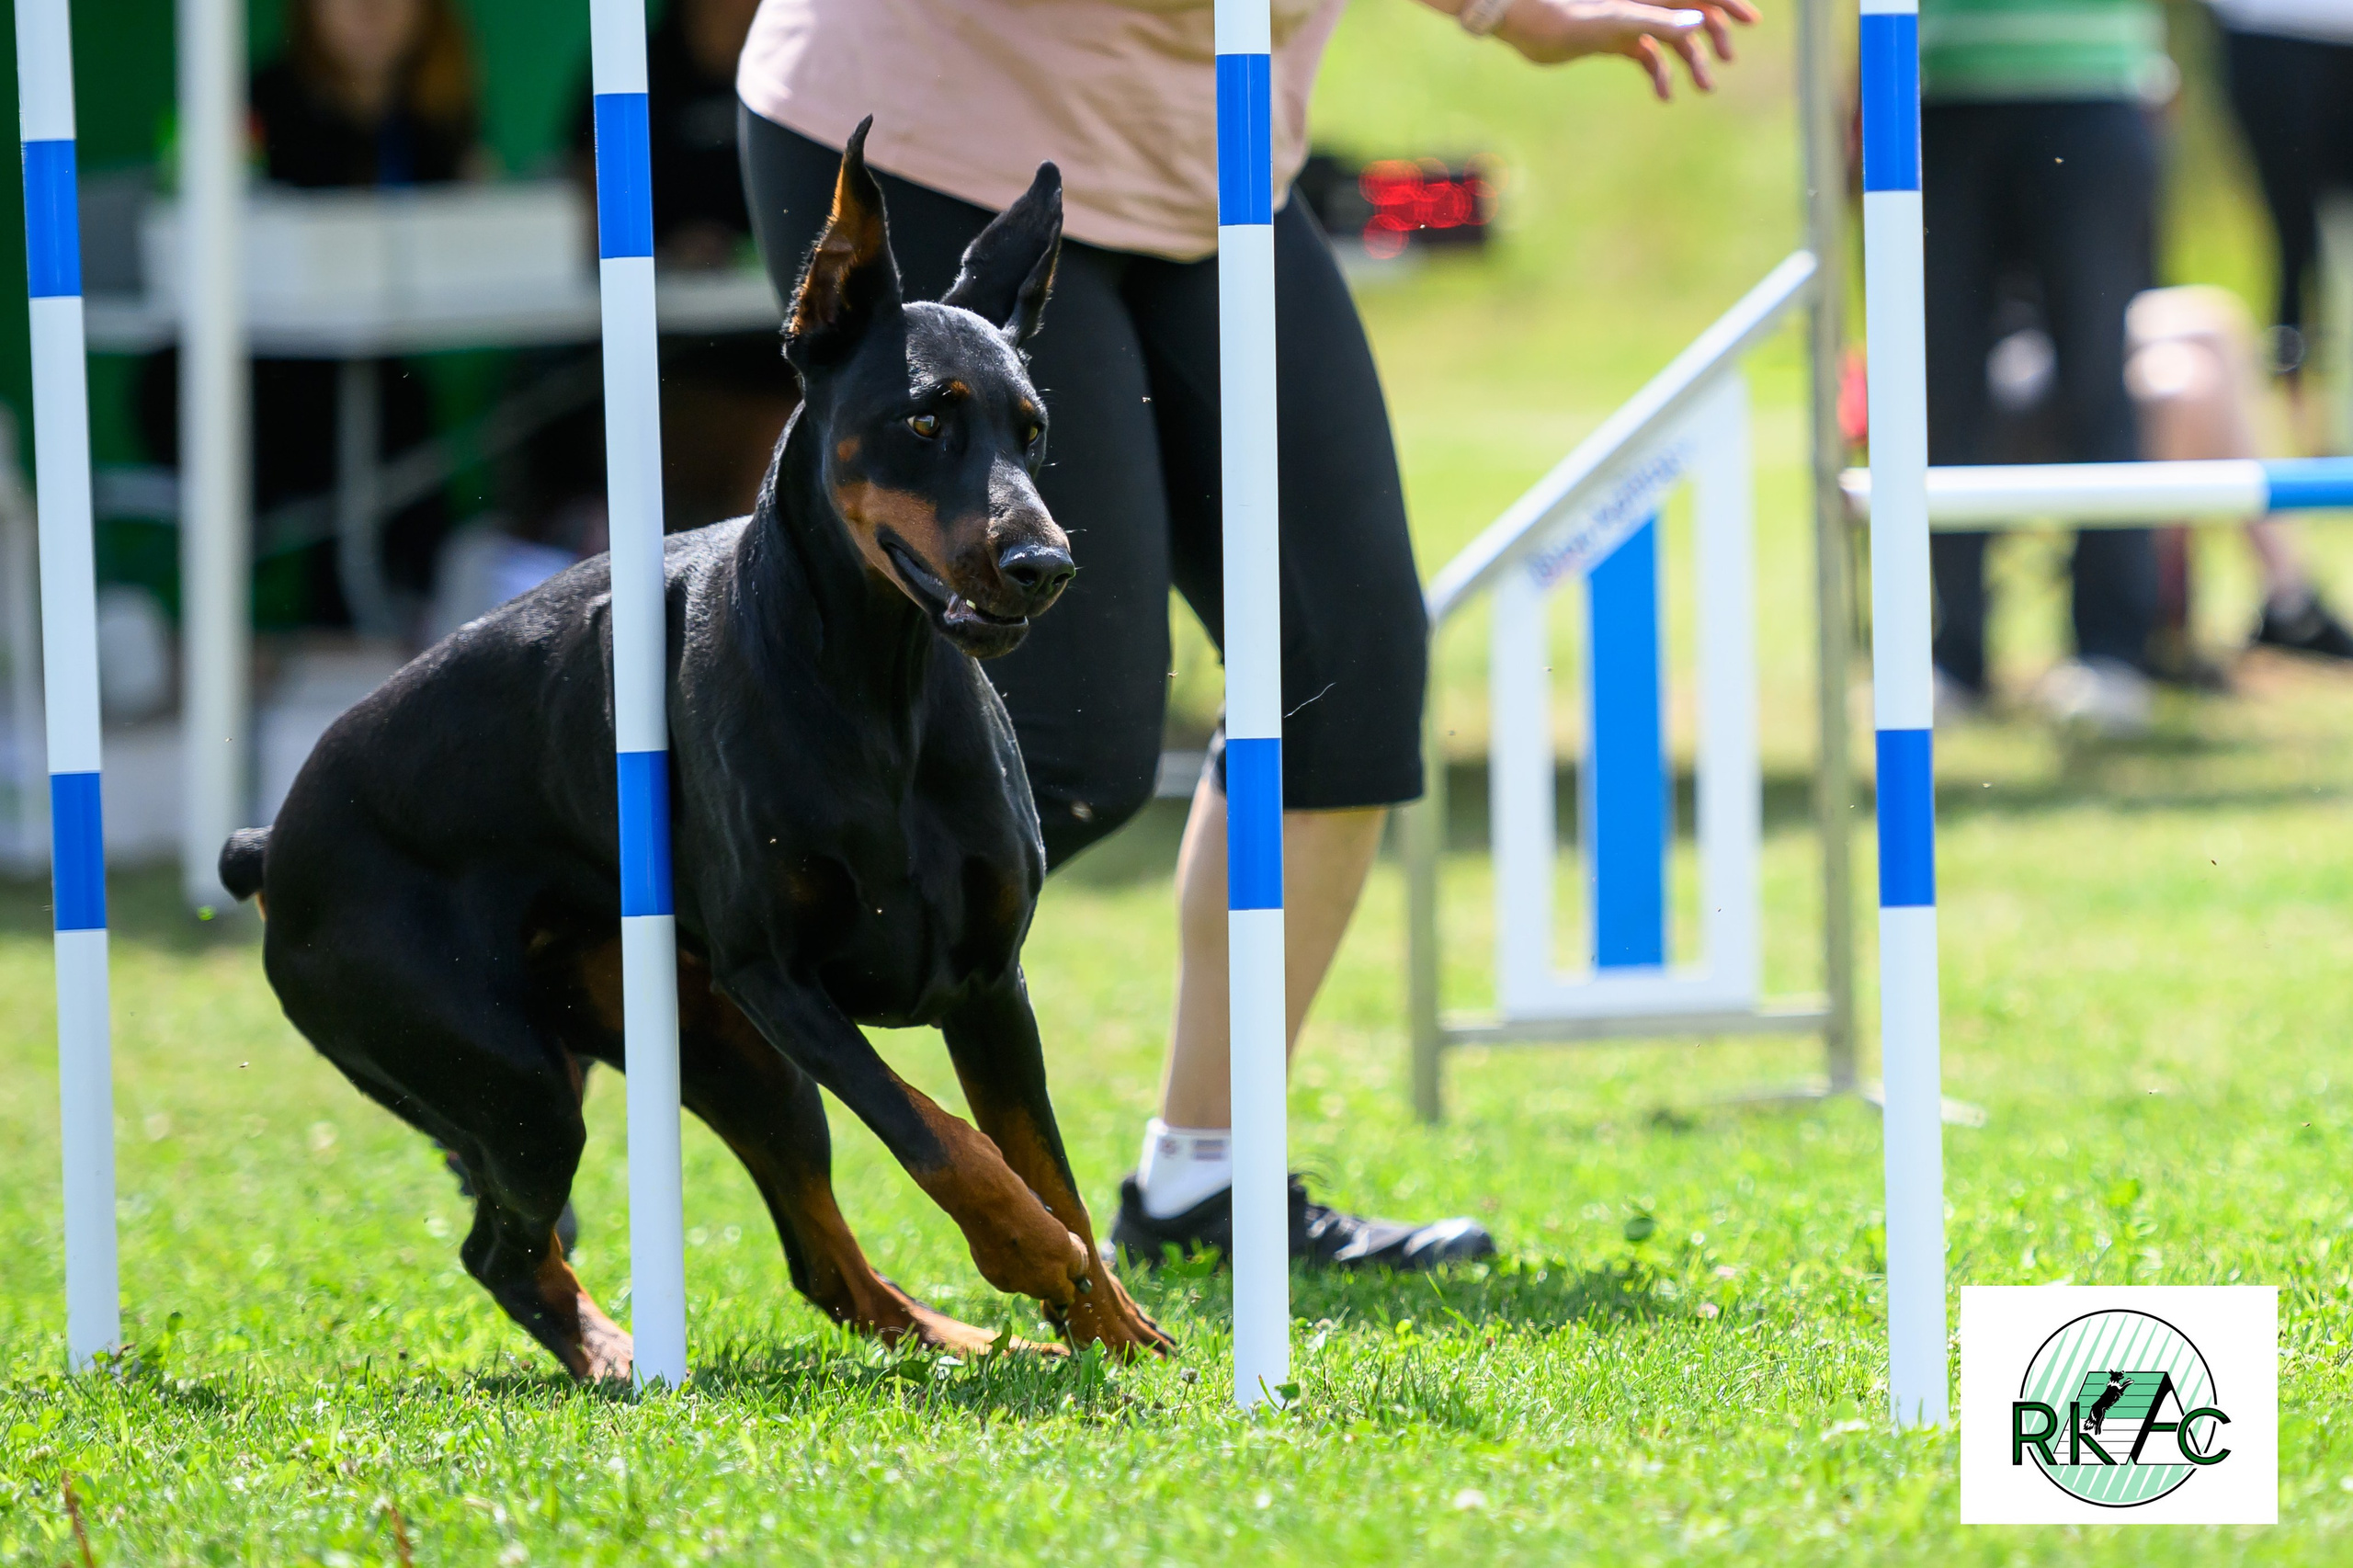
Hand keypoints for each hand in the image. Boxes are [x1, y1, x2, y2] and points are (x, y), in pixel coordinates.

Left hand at [1490, 0, 1760, 97]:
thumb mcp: (1618, 21)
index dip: (1726, 4)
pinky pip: (1646, 56)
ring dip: (1690, 63)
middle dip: (1712, 38)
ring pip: (1671, 40)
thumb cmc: (1565, 14)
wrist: (1524, 22)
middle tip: (1724, 64)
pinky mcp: (1613, 40)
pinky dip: (1658, 74)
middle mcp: (1643, 1)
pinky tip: (1665, 95)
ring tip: (1704, 89)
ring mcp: (1630, 20)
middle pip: (1691, 15)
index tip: (1750, 22)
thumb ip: (1659, 20)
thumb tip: (1700, 24)